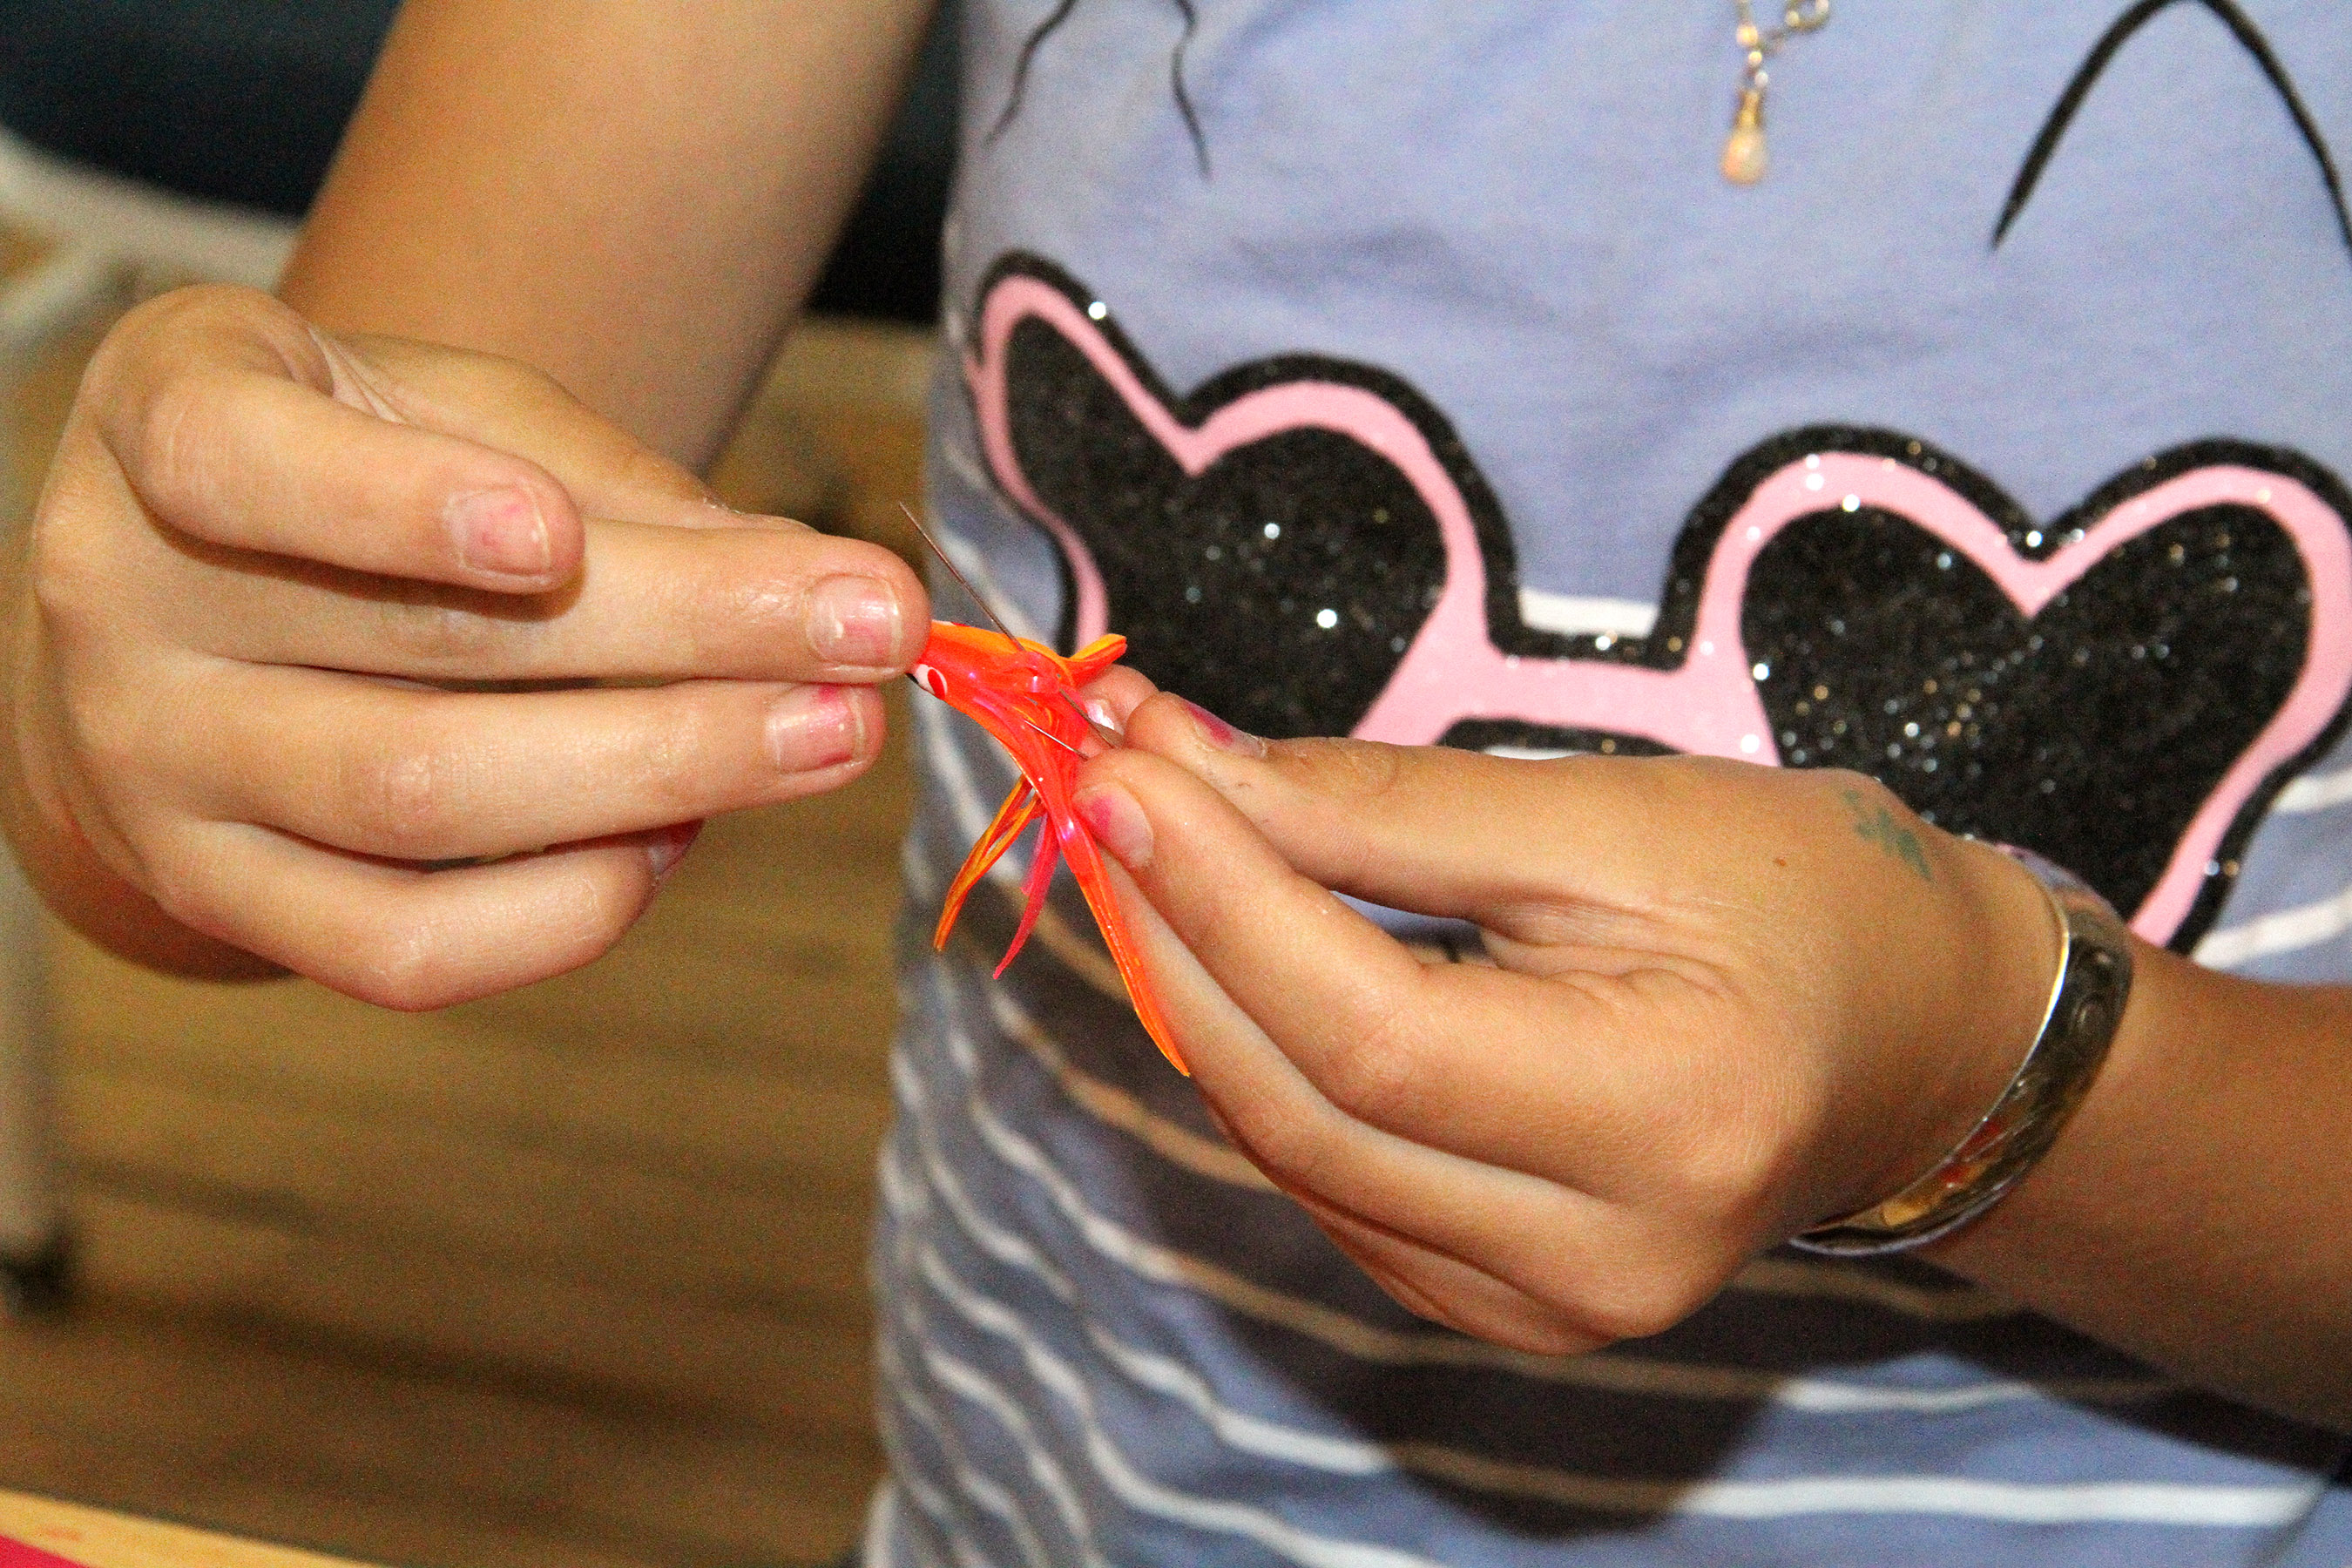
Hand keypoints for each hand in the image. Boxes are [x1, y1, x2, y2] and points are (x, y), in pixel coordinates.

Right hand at [3, 285, 925, 1005]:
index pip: (239, 464)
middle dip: (681, 642)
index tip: (559, 535)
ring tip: (832, 736)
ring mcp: (157, 773)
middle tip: (872, 638)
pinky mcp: (227, 902)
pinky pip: (408, 947)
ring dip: (666, 773)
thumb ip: (621, 494)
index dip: (395, 506)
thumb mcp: (469, 417)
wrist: (208, 602)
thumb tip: (820, 587)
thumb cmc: (369, 472)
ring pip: (426, 802)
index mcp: (162, 416)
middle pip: (418, 652)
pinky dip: (572, 906)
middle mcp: (120, 601)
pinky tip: (681, 838)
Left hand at [1069, 683, 2054, 1353]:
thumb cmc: (1799, 898)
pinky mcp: (1504, 1306)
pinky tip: (1222, 950)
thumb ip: (1387, 809)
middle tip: (1107, 785)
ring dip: (1195, 992)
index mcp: (1668, 1121)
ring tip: (1148, 845)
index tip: (1119, 767)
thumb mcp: (1610, 817)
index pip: (1372, 1033)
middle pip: (1305, 1107)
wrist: (1914, 1045)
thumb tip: (1183, 766)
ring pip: (1292, 1151)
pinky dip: (1255, 1059)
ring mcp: (1548, 1310)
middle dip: (1178, 935)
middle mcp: (1602, 1259)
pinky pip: (1328, 1181)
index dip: (1222, 899)